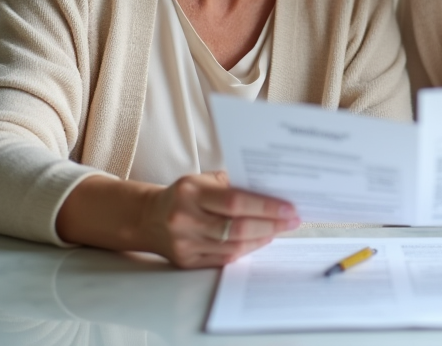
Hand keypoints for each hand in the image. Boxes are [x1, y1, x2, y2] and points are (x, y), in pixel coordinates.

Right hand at [141, 171, 298, 268]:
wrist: (148, 218)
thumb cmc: (183, 194)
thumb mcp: (202, 179)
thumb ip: (232, 184)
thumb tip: (272, 191)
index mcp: (191, 192)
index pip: (235, 202)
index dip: (266, 206)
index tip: (289, 208)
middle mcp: (186, 219)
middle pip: (237, 228)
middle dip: (271, 224)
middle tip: (293, 220)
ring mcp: (185, 243)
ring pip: (233, 246)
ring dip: (262, 238)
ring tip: (280, 229)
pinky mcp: (187, 261)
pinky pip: (224, 259)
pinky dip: (247, 249)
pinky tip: (261, 239)